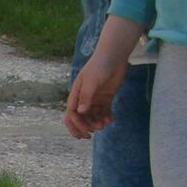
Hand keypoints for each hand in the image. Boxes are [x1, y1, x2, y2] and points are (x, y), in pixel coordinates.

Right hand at [63, 14, 144, 138]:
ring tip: (106, 122)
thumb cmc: (100, 65)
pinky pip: (103, 112)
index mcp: (76, 95)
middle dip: (88, 127)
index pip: (71, 115)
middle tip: (98, 129)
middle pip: (81, 119)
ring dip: (98, 123)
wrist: (114, 55)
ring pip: (93, 117)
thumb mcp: (91, 81)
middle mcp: (84, 99)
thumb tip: (80, 112)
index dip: (76, 126)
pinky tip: (111, 118)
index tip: (86, 132)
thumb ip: (86, 97)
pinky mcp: (105, 98)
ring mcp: (95, 99)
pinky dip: (106, 117)